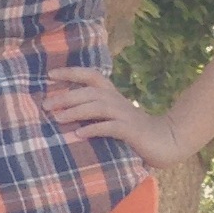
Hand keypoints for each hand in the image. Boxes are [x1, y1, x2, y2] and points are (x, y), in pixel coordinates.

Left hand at [42, 68, 189, 167]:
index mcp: (112, 96)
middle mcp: (117, 101)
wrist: (168, 140)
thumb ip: (92, 114)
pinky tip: (79, 134)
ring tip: (58, 118)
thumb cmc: (134, 132)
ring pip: (98, 107)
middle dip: (66, 96)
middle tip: (45, 104)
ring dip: (77, 111)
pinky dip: (94, 129)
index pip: (91, 76)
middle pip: (90, 91)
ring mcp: (125, 115)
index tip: (49, 74)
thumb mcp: (111, 119)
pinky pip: (111, 127)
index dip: (71, 72)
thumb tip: (60, 113)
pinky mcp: (131, 131)